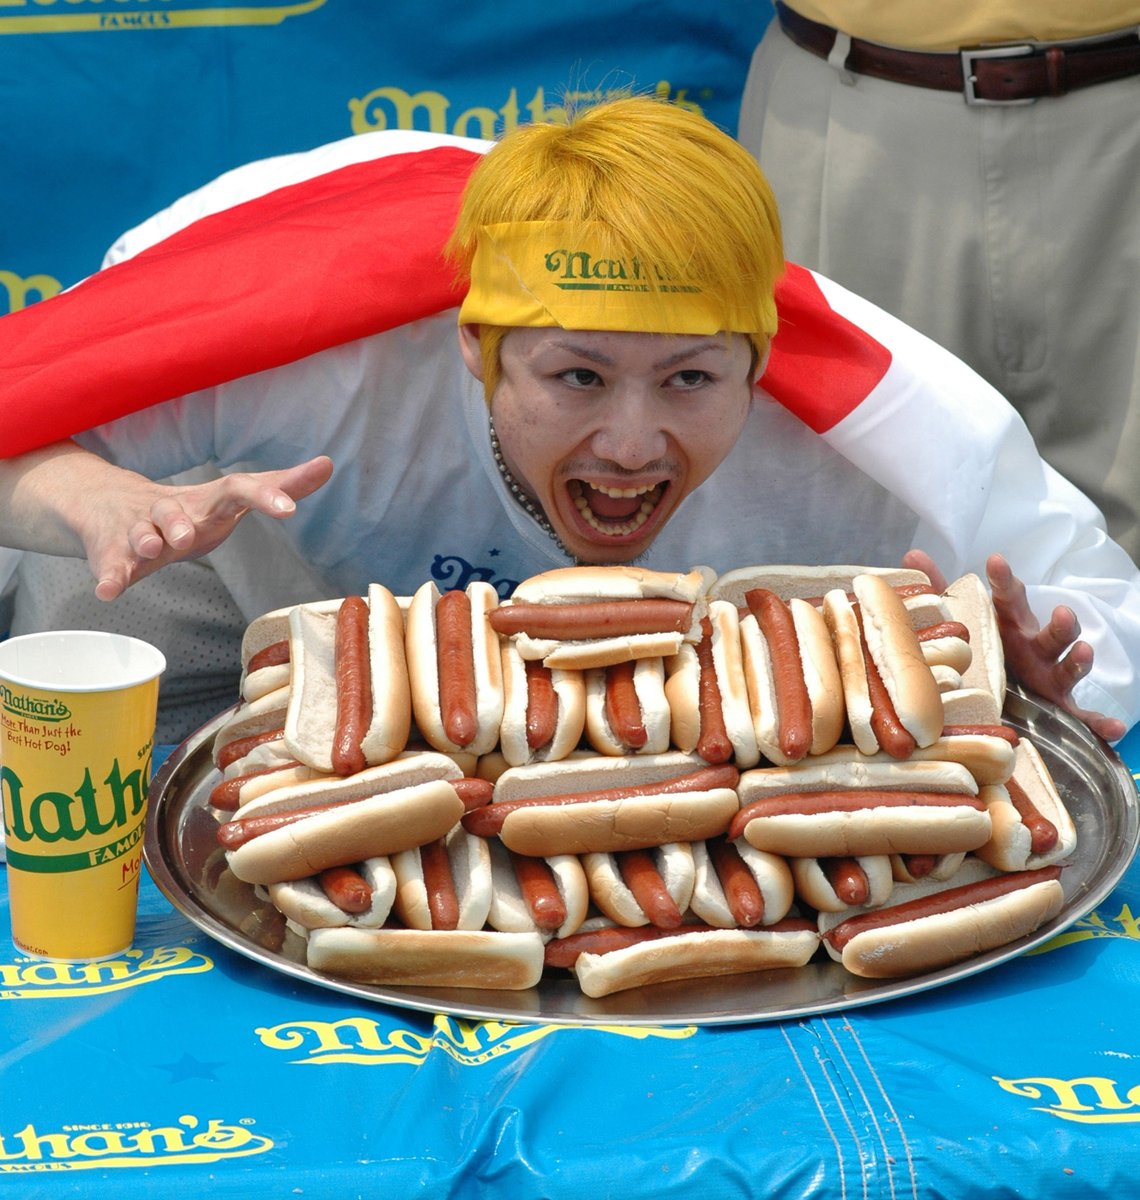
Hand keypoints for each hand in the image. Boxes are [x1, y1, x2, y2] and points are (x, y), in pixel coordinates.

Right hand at [84, 456, 333, 599]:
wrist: (110, 505)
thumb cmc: (189, 510)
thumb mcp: (231, 499)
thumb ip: (279, 486)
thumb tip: (327, 464)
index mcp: (207, 501)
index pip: (237, 489)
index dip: (264, 496)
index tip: (290, 507)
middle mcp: (171, 510)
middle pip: (176, 510)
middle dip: (181, 521)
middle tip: (190, 535)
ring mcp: (140, 530)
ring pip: (141, 532)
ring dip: (146, 539)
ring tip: (153, 548)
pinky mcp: (115, 552)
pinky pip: (112, 565)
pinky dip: (110, 577)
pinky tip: (108, 592)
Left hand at [901, 549, 1125, 742]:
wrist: (999, 692)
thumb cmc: (984, 647)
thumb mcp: (961, 620)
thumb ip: (940, 590)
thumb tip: (912, 557)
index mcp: (1009, 625)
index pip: (1009, 599)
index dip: (1004, 581)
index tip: (995, 562)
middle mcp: (1033, 648)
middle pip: (1050, 632)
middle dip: (1060, 623)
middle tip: (1062, 611)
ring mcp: (1049, 676)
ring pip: (1068, 667)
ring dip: (1079, 660)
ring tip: (1083, 652)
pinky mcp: (1057, 706)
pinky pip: (1082, 716)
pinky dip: (1099, 723)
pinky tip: (1114, 728)